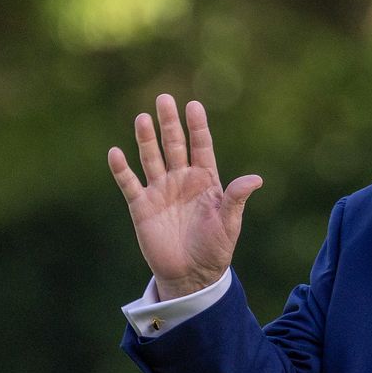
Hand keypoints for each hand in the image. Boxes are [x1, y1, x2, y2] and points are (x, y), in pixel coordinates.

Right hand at [108, 94, 261, 299]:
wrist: (191, 274)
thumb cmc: (215, 247)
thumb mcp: (229, 222)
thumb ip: (236, 199)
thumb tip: (255, 179)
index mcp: (206, 180)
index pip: (201, 146)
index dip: (197, 126)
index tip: (194, 105)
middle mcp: (182, 180)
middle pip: (174, 145)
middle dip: (169, 123)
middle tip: (164, 99)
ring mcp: (160, 191)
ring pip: (151, 158)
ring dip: (146, 140)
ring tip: (143, 118)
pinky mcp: (141, 206)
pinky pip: (129, 183)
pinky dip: (122, 169)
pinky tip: (116, 152)